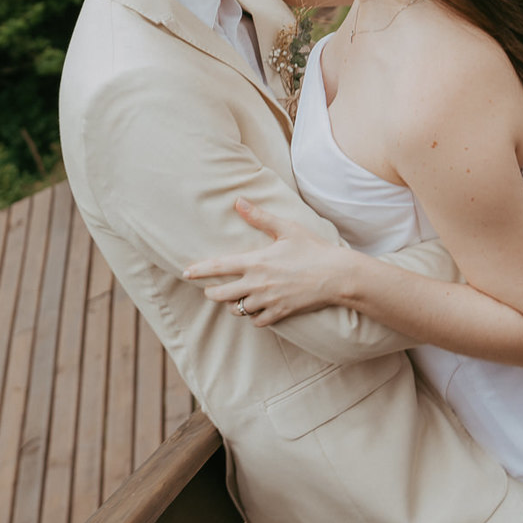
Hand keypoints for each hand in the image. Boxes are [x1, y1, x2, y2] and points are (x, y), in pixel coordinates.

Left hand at [184, 198, 349, 323]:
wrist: (336, 276)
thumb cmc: (312, 248)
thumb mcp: (286, 228)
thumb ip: (259, 217)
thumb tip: (238, 201)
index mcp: (255, 262)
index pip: (218, 268)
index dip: (199, 271)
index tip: (186, 273)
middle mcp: (257, 284)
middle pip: (220, 295)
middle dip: (211, 292)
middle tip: (209, 289)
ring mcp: (268, 301)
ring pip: (237, 310)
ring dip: (232, 304)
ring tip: (233, 298)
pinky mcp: (280, 314)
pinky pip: (256, 321)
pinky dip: (252, 317)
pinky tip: (255, 309)